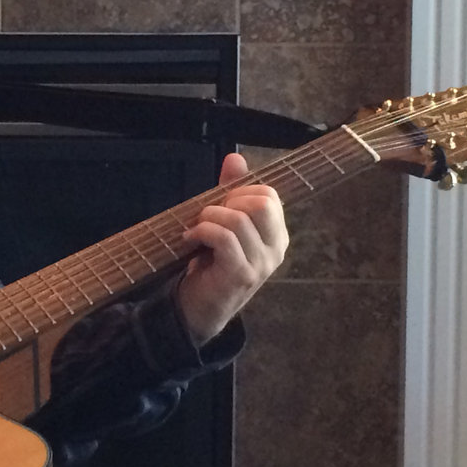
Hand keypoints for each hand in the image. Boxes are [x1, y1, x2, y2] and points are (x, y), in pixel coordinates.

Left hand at [176, 152, 288, 344]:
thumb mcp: (223, 224)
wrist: (199, 309)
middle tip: (208, 218)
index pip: (268, 195)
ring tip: (195, 229)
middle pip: (261, 203)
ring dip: (208, 218)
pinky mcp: (241, 275)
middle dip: (227, 202)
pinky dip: (202, 232)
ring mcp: (262, 264)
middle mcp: (276, 249)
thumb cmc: (212, 264)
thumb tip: (236, 158)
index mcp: (276, 235)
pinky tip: (190, 239)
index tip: (219, 206)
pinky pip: (224, 238)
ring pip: (239, 219)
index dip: (238, 191)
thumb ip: (231, 192)